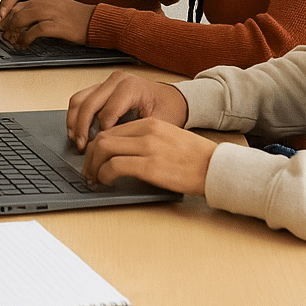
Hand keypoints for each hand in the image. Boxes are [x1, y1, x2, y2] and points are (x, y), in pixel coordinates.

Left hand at [0, 0, 95, 46]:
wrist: (97, 20)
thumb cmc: (78, 18)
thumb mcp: (58, 9)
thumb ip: (42, 11)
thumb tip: (25, 21)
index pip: (19, 3)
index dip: (8, 15)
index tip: (3, 26)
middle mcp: (46, 3)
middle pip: (17, 10)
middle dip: (7, 25)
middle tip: (5, 36)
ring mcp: (51, 13)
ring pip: (22, 18)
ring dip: (13, 32)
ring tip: (12, 41)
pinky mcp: (57, 25)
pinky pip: (35, 30)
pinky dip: (25, 38)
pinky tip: (24, 44)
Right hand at [66, 71, 188, 150]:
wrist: (173, 99)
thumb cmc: (168, 110)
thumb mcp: (159, 124)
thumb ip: (138, 134)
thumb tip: (118, 149)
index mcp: (131, 87)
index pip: (107, 112)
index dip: (102, 134)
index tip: (102, 149)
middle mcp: (116, 81)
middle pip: (88, 104)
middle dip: (82, 128)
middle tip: (82, 147)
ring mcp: (107, 82)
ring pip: (79, 99)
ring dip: (74, 121)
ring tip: (76, 140)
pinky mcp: (101, 86)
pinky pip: (81, 98)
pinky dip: (75, 115)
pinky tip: (76, 130)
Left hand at [82, 118, 216, 196]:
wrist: (217, 168)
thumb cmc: (195, 158)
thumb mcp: (168, 138)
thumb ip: (145, 140)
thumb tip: (120, 154)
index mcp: (150, 124)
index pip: (111, 130)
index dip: (97, 146)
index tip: (94, 158)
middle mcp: (146, 132)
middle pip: (103, 138)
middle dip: (90, 156)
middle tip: (88, 170)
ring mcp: (148, 148)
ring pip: (104, 150)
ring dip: (94, 166)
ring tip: (95, 178)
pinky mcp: (150, 167)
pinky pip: (115, 167)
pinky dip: (104, 175)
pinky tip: (107, 182)